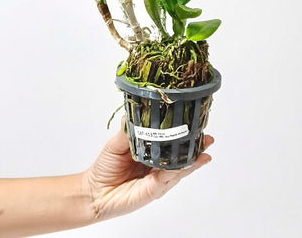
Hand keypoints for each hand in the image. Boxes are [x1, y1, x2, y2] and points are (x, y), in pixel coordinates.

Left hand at [82, 119, 213, 220]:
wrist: (94, 192)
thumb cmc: (105, 167)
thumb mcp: (117, 143)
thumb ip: (128, 130)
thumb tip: (136, 110)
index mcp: (151, 152)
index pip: (171, 141)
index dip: (183, 133)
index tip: (195, 123)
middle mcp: (158, 166)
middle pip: (182, 156)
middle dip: (196, 148)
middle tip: (208, 138)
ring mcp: (158, 179)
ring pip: (180, 168)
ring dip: (193, 160)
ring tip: (205, 151)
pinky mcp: (154, 190)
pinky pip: (168, 178)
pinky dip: (178, 170)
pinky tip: (188, 163)